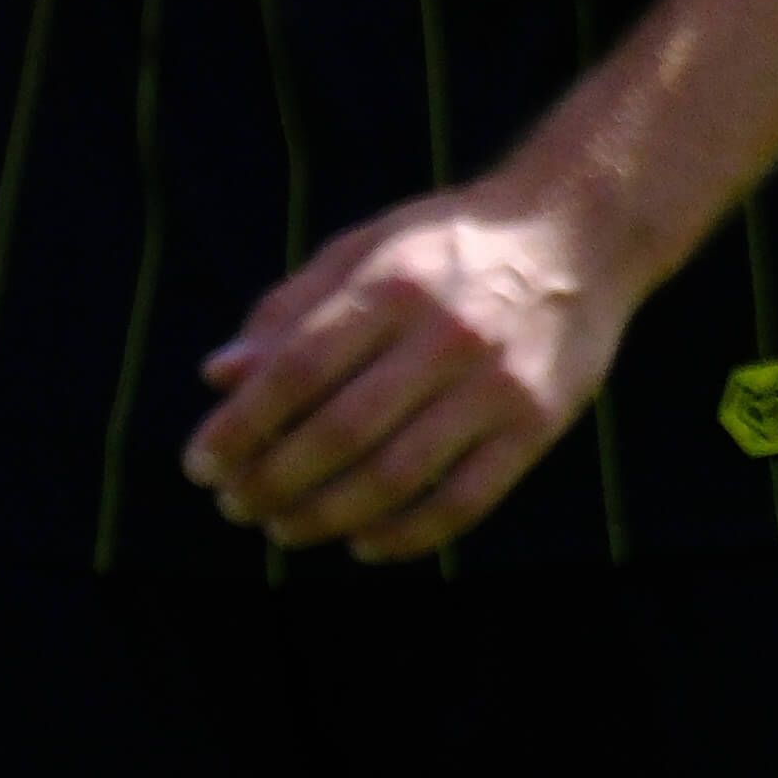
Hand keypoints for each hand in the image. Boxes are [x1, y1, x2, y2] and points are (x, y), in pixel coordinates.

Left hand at [181, 180, 645, 561]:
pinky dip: (406, 535)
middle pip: (341, 430)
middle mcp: (444, 336)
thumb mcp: (362, 250)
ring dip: (327, 516)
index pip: (297, 370)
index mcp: (391, 285)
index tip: (199, 465)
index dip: (241, 426)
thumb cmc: (447, 244)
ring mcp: (495, 386)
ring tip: (283, 528)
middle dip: (274, 480)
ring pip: (396, 476)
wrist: (577, 234)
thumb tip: (217, 377)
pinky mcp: (536, 427)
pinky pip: (464, 502)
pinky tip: (362, 543)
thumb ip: (288, 311)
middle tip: (234, 505)